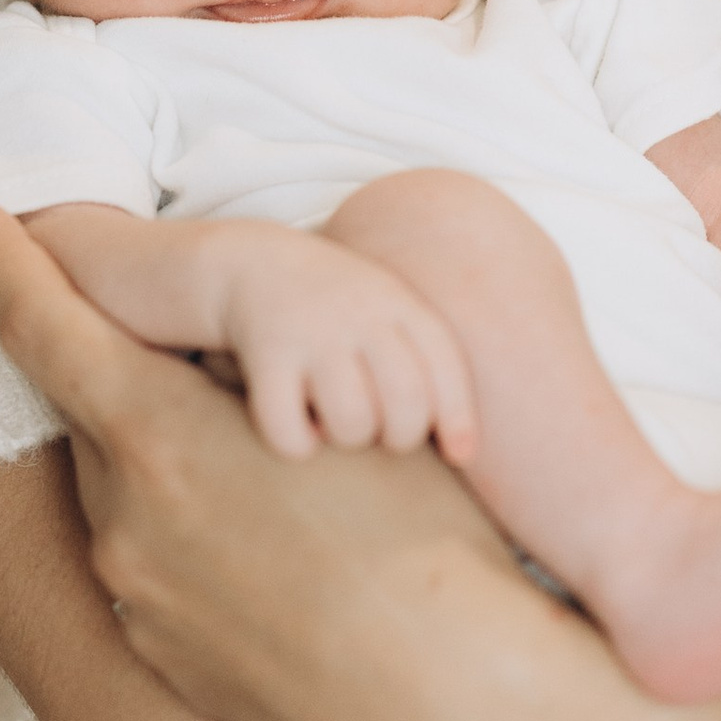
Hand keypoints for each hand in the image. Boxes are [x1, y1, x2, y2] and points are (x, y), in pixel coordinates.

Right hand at [209, 221, 478, 461]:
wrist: (254, 264)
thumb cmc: (341, 308)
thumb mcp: (390, 309)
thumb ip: (429, 361)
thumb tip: (465, 453)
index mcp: (398, 302)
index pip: (446, 366)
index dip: (459, 419)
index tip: (459, 456)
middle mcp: (359, 315)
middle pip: (406, 404)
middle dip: (401, 437)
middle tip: (381, 430)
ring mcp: (312, 334)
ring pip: (351, 423)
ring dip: (347, 438)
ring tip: (336, 421)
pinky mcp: (267, 357)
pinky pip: (289, 432)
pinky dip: (297, 445)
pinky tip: (299, 426)